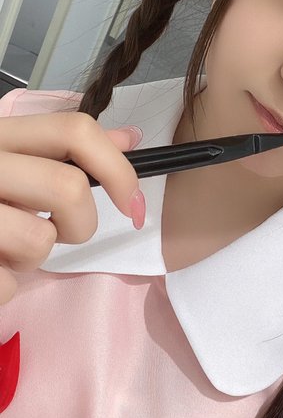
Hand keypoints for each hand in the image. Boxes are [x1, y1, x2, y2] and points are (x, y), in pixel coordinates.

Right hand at [0, 112, 143, 303]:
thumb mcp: (7, 158)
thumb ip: (65, 148)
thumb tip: (130, 138)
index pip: (76, 130)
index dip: (119, 168)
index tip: (133, 206)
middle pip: (68, 188)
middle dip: (80, 225)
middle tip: (58, 232)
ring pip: (39, 241)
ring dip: (31, 259)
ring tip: (1, 248)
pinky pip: (7, 283)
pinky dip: (3, 287)